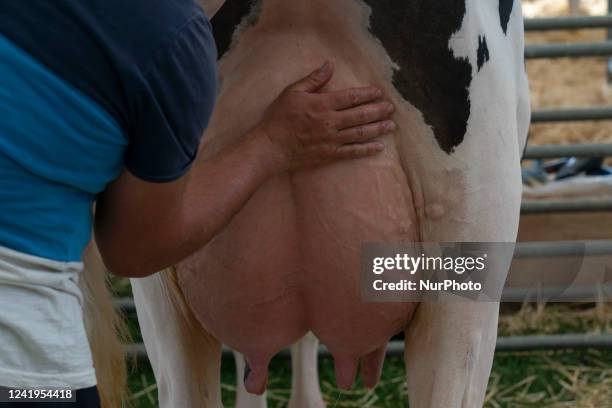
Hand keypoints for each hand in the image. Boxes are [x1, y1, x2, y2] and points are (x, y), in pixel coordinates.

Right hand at [254, 61, 395, 171]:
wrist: (270, 147)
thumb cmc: (279, 118)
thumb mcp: (292, 92)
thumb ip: (314, 79)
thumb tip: (329, 65)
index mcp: (322, 104)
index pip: (351, 97)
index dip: (367, 94)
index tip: (379, 92)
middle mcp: (330, 122)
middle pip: (360, 115)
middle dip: (378, 111)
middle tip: (391, 108)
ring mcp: (331, 140)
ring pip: (360, 133)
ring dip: (378, 129)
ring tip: (391, 125)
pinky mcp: (329, 155)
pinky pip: (352, 152)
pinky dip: (367, 150)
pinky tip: (379, 147)